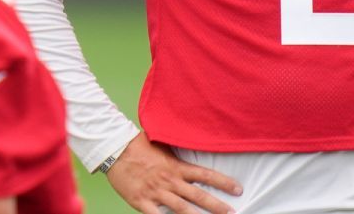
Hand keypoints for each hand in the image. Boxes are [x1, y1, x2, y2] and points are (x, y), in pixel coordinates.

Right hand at [105, 133, 240, 213]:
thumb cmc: (138, 147)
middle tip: (233, 213)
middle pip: (198, 195)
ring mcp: (156, 192)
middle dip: (217, 206)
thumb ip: (178, 153)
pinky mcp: (142, 202)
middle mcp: (169, 180)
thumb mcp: (162, 146)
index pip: (205, 175)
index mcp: (176, 167)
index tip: (238, 189)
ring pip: (182, 209)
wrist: (115, 150)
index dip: (223, 182)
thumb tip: (192, 146)